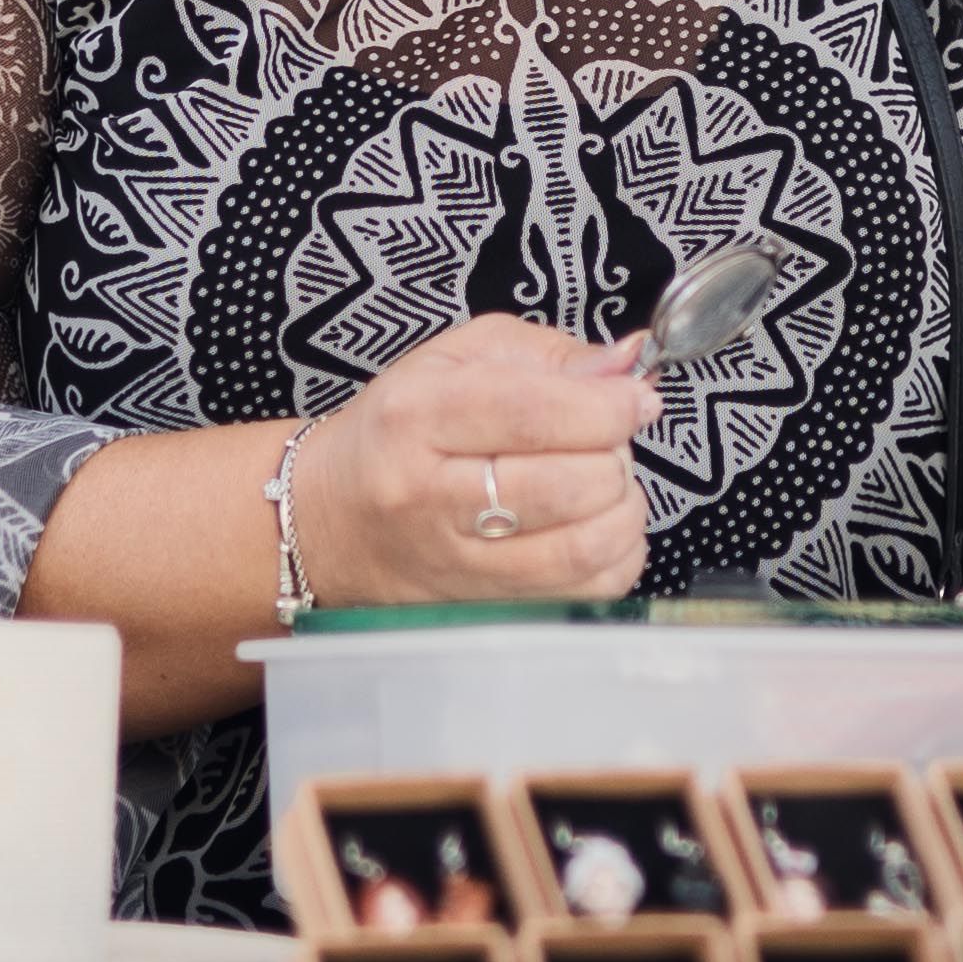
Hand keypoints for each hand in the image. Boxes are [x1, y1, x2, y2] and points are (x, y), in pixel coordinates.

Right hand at [290, 316, 652, 607]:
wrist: (326, 521)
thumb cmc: (395, 433)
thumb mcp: (453, 361)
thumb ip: (546, 354)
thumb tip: (626, 364)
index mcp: (419, 415)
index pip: (534, 413)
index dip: (608, 406)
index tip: (636, 400)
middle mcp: (431, 494)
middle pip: (565, 484)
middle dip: (615, 457)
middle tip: (608, 442)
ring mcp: (456, 562)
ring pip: (580, 548)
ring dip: (623, 511)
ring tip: (608, 486)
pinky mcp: (482, 606)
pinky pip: (582, 593)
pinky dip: (616, 558)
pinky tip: (602, 529)